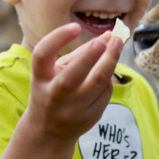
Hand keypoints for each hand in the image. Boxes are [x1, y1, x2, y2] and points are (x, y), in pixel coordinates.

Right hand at [25, 24, 122, 143]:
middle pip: (74, 74)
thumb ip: (80, 52)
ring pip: (98, 83)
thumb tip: (108, 35)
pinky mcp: (88, 118)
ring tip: (117, 45)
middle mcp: (54, 96)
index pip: (42, 55)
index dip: (58, 38)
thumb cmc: (53, 89)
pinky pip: (106, 92)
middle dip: (93, 53)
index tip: (75, 26)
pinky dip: (109, 78)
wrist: (48, 131)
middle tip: (111, 38)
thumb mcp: (56, 70)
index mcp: (40, 78)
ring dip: (111, 60)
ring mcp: (72, 110)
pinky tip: (107, 71)